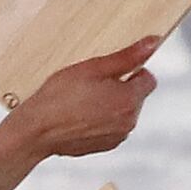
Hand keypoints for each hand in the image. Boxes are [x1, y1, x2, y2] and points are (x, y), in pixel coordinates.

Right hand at [0, 37, 162, 189]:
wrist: (37, 130)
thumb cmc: (60, 96)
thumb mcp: (94, 67)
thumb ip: (127, 56)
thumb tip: (153, 44)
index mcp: (130, 100)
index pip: (148, 78)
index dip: (132, 69)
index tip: (111, 68)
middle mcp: (129, 121)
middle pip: (136, 95)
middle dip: (121, 86)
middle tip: (92, 82)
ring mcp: (117, 136)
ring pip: (123, 111)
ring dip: (110, 103)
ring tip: (83, 98)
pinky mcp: (105, 146)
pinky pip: (111, 126)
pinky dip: (101, 119)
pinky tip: (80, 113)